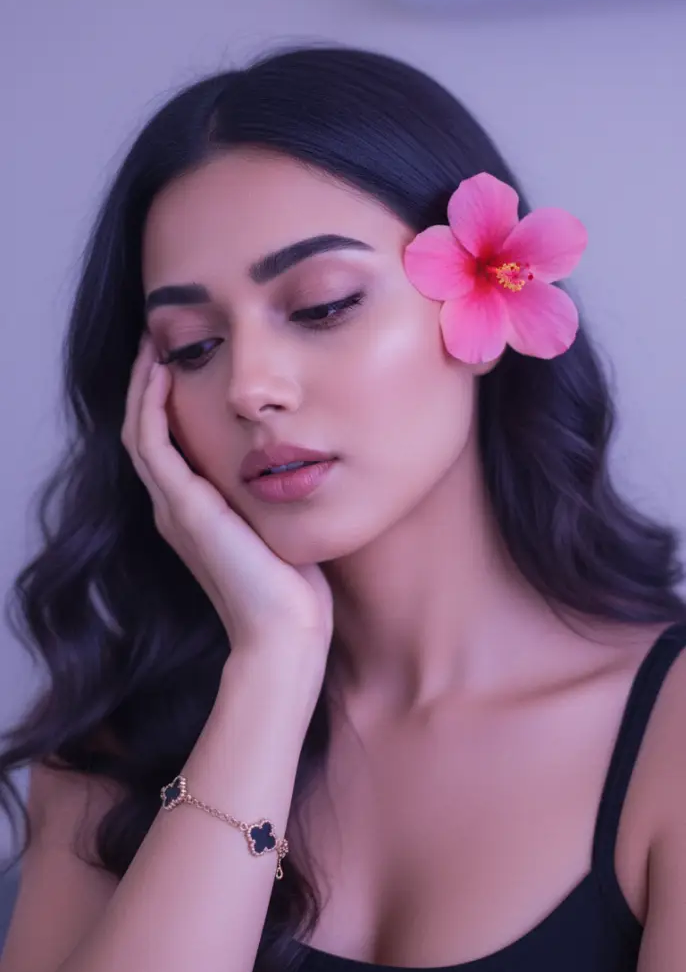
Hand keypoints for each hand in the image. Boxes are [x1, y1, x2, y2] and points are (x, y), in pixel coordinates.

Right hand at [121, 335, 333, 670]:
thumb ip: (275, 490)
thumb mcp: (280, 522)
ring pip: (139, 431)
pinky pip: (152, 443)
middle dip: (146, 384)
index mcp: (193, 511)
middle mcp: (174, 507)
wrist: (285, 631)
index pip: (165, 443)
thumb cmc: (294, 586)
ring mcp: (173, 508)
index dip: (164, 400)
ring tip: (151, 345)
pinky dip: (150, 405)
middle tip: (155, 340)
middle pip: (144, 431)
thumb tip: (302, 455)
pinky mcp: (183, 508)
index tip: (179, 359)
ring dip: (141, 385)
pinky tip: (161, 372)